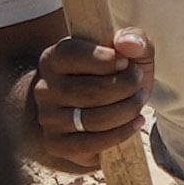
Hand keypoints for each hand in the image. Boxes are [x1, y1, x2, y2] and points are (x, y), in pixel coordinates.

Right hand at [21, 23, 158, 163]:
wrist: (91, 115)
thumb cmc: (111, 78)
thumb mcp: (127, 54)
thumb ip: (134, 39)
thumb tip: (128, 42)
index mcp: (53, 59)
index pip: (71, 54)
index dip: (104, 59)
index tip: (126, 62)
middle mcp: (44, 88)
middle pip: (89, 90)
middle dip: (124, 87)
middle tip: (139, 85)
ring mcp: (48, 118)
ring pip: (93, 118)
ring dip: (127, 110)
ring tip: (139, 101)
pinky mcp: (56, 144)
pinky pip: (92, 143)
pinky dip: (121, 133)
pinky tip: (136, 122)